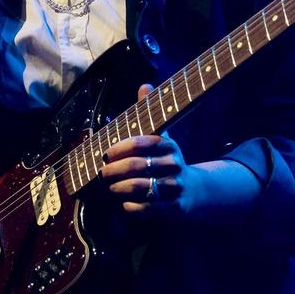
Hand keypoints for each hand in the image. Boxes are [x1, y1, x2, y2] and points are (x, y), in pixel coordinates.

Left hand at [100, 84, 194, 216]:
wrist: (192, 190)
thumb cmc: (166, 160)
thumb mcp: (160, 136)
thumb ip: (149, 113)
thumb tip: (145, 85)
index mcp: (167, 144)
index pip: (139, 143)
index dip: (118, 148)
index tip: (105, 154)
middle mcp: (173, 164)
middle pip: (135, 166)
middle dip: (113, 170)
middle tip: (102, 173)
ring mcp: (175, 186)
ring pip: (139, 187)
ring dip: (119, 188)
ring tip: (110, 187)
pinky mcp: (174, 207)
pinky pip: (145, 208)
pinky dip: (130, 206)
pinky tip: (125, 203)